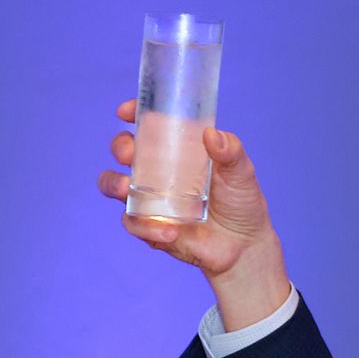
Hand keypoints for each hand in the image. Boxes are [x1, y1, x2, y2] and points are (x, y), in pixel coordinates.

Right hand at [96, 99, 292, 327]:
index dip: (133, 113)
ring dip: (114, 184)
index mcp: (177, 150)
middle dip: (120, 147)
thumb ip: (231, 152)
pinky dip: (146, 227)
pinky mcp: (150, 226)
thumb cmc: (241, 202)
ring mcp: (150, 198)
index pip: (148, 125)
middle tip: (130, 154)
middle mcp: (158, 171)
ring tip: (128, 189)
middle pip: (124, 150)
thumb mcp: (241, 172)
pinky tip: (170, 231)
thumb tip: (211, 135)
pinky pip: (133, 223)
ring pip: (114, 185)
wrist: (244, 246)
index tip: (125, 111)